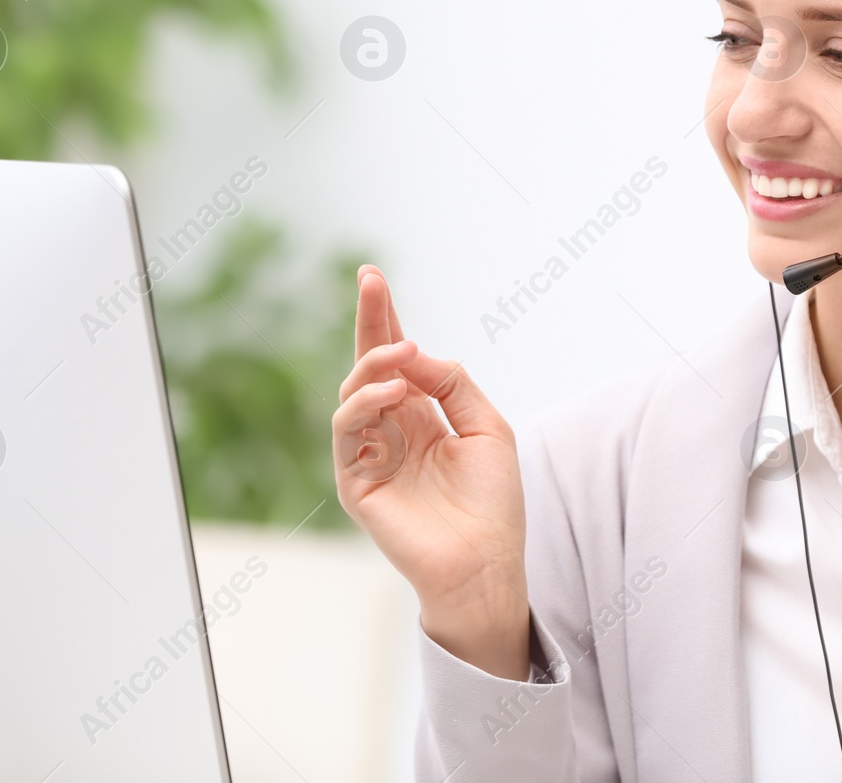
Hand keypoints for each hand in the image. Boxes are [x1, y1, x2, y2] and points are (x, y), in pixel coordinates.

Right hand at [332, 264, 530, 679]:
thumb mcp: (488, 428)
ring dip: (374, 365)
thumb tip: (419, 354)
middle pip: (368, 366)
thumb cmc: (493, 504)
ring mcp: (370, 456)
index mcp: (422, 416)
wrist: (487, 565)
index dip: (384, 320)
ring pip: (353, 393)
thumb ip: (455, 385)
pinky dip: (363, 404)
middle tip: (373, 285)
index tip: (373, 276)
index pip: (396, 359)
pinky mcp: (356, 483)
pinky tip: (392, 392)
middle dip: (369, 322)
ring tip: (403, 357)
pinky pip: (347, 432)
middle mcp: (391, 431)